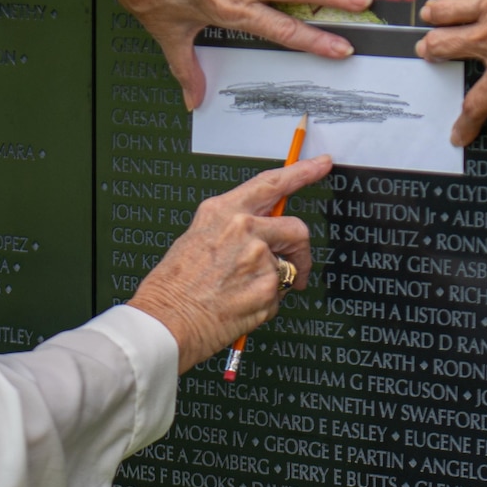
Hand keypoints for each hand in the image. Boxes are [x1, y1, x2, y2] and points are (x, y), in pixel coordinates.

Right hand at [127, 157, 323, 373]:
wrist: (165, 321)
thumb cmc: (174, 286)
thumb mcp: (196, 238)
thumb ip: (231, 228)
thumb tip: (260, 231)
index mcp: (222, 211)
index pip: (272, 183)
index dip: (302, 171)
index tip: (320, 165)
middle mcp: (243, 228)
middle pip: (296, 229)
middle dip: (301, 251)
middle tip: (297, 267)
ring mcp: (258, 258)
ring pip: (288, 267)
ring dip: (277, 282)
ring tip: (246, 294)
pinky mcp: (268, 288)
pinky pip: (279, 294)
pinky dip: (266, 303)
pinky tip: (241, 306)